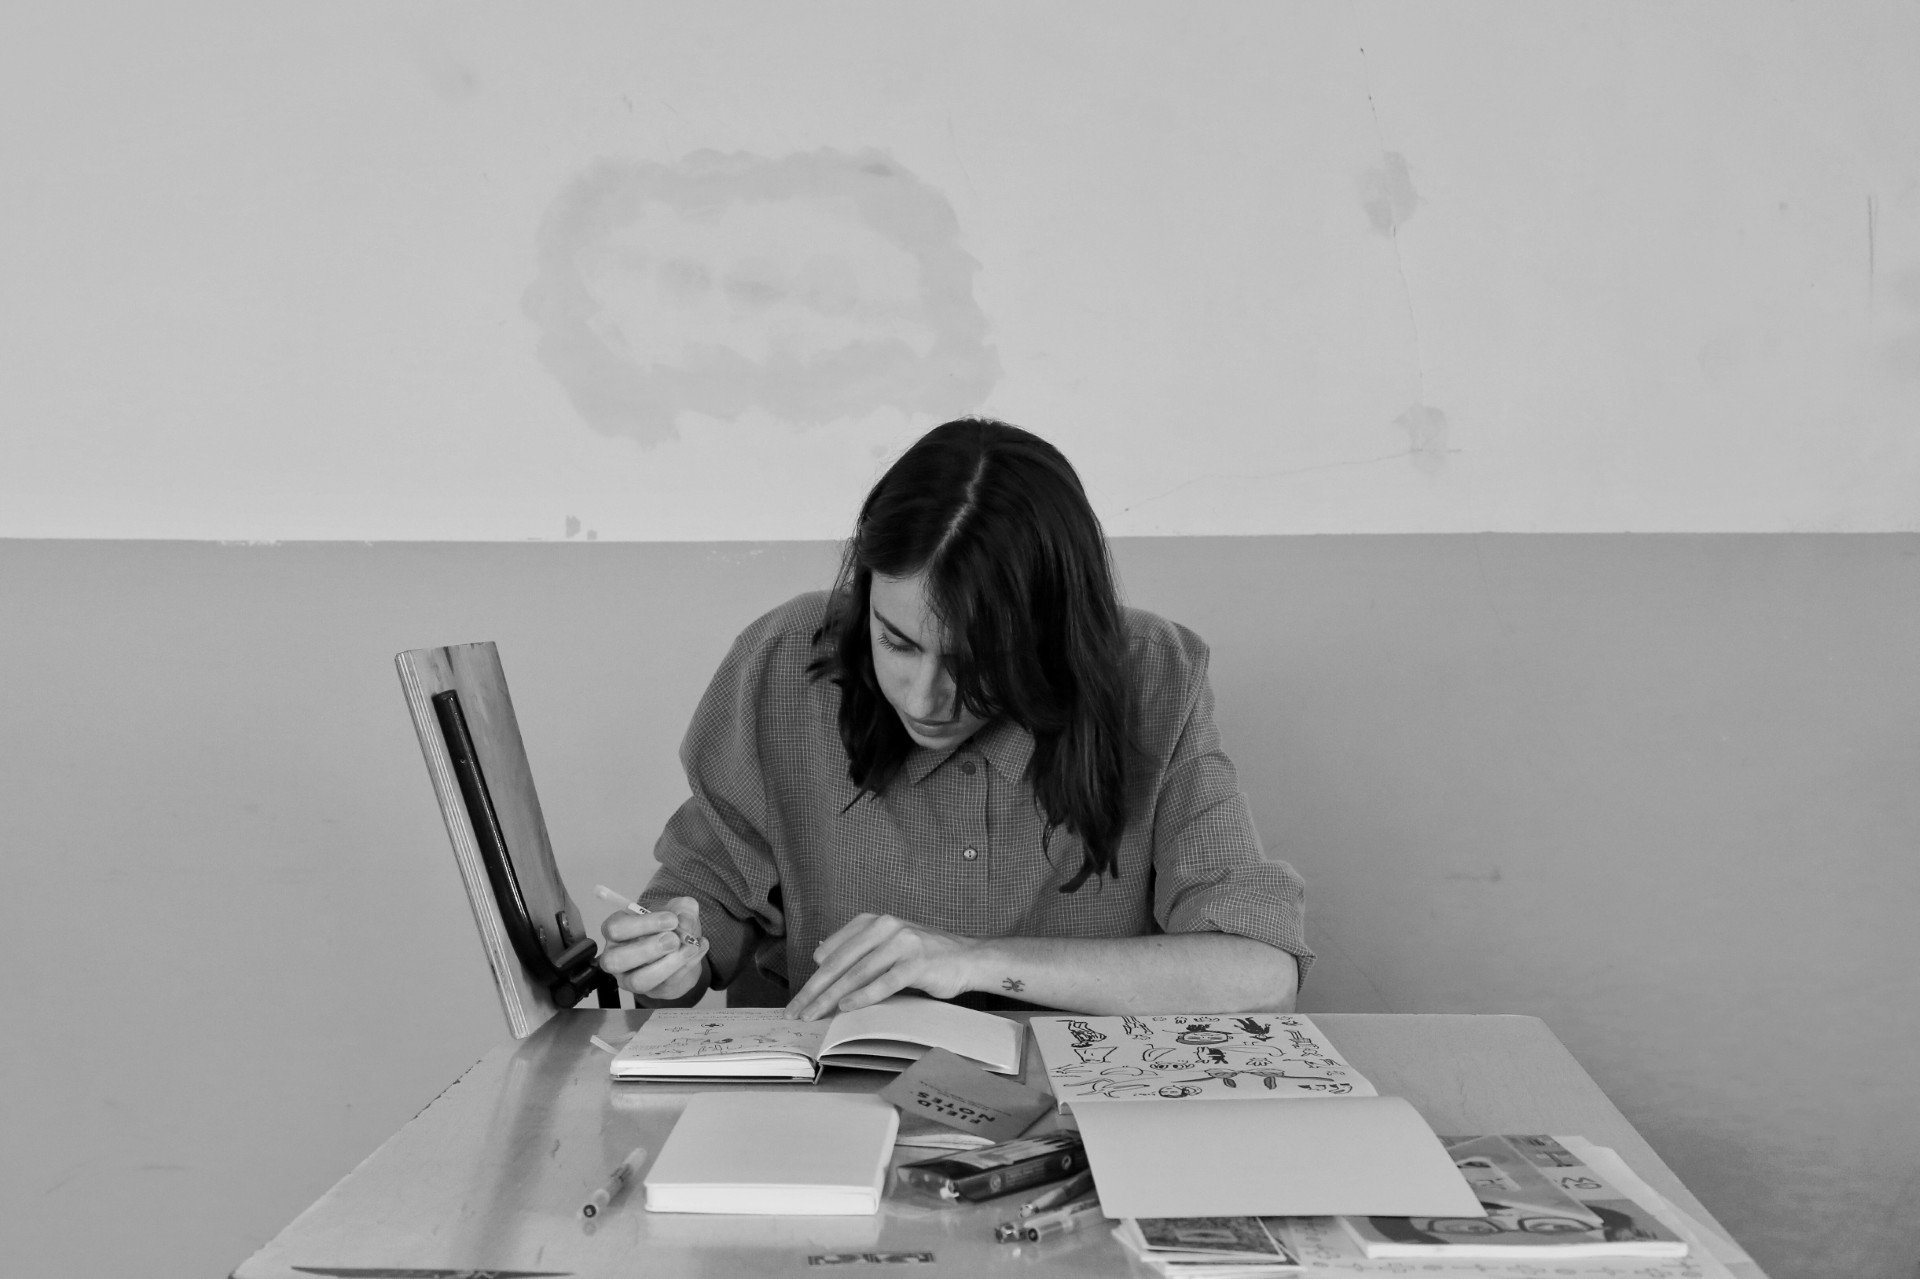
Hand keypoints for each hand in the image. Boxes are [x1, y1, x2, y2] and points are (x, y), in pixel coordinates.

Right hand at [599, 896, 706, 1001]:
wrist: (681, 947)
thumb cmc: (669, 925)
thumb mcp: (677, 908)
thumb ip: (683, 907)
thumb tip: (684, 920)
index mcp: (616, 929)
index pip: (615, 928)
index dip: (642, 924)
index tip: (672, 919)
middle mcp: (616, 956)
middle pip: (616, 960)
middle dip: (648, 949)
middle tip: (674, 939)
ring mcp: (630, 978)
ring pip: (638, 980)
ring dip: (667, 965)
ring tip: (690, 947)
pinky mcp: (652, 990)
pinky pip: (666, 984)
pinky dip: (687, 966)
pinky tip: (699, 949)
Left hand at [785, 913, 977, 1019]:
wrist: (967, 958)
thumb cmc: (924, 956)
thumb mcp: (887, 946)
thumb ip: (859, 951)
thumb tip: (820, 962)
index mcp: (873, 921)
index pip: (833, 951)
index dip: (812, 978)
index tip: (798, 1000)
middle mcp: (885, 926)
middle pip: (840, 963)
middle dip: (814, 990)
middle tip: (796, 1012)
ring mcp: (902, 943)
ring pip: (857, 973)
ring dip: (831, 997)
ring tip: (815, 1015)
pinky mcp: (917, 962)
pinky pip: (884, 982)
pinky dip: (863, 996)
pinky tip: (846, 1008)